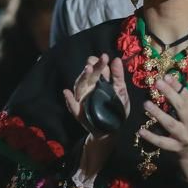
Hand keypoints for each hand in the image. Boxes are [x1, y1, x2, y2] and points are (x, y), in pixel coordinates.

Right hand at [62, 54, 129, 176]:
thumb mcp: (121, 92)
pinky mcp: (78, 111)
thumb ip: (118, 76)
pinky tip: (67, 93)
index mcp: (99, 82)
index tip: (104, 57)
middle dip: (92, 67)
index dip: (100, 63)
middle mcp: (89, 87)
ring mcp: (82, 98)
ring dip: (82, 78)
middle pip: (88, 75)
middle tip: (94, 61)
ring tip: (87, 70)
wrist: (112, 130)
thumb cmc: (117, 108)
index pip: (97, 69)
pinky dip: (69, 100)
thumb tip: (117, 59)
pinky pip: (72, 105)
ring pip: (79, 86)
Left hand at [138, 75, 187, 182]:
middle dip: (170, 94)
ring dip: (158, 113)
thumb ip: (181, 98)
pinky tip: (141, 130)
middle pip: (181, 108)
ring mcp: (185, 137)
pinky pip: (161, 142)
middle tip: (157, 83)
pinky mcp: (175, 148)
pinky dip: (151, 136)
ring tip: (146, 104)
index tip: (166, 76)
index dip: (177, 86)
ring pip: (171, 124)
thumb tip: (167, 79)